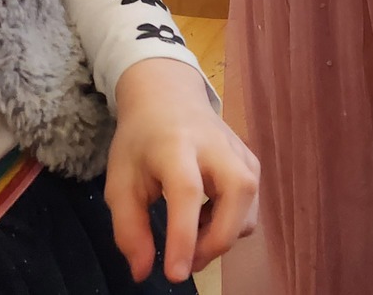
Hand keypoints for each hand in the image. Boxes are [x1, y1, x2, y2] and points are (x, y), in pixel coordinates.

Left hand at [105, 58, 259, 282]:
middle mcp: (216, 146)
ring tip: (192, 237)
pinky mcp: (251, 160)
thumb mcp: (120, 183)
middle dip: (217, 239)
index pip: (187, 192)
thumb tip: (143, 272)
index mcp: (175, 146)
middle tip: (187, 263)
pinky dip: (232, 223)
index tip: (175, 275)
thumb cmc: (140, 142)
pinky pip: (252, 202)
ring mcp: (239, 151)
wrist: (168, 97)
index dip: (184, 236)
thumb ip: (129, 229)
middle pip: (237, 193)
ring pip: (251, 202)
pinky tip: (206, 220)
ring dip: (224, 234)